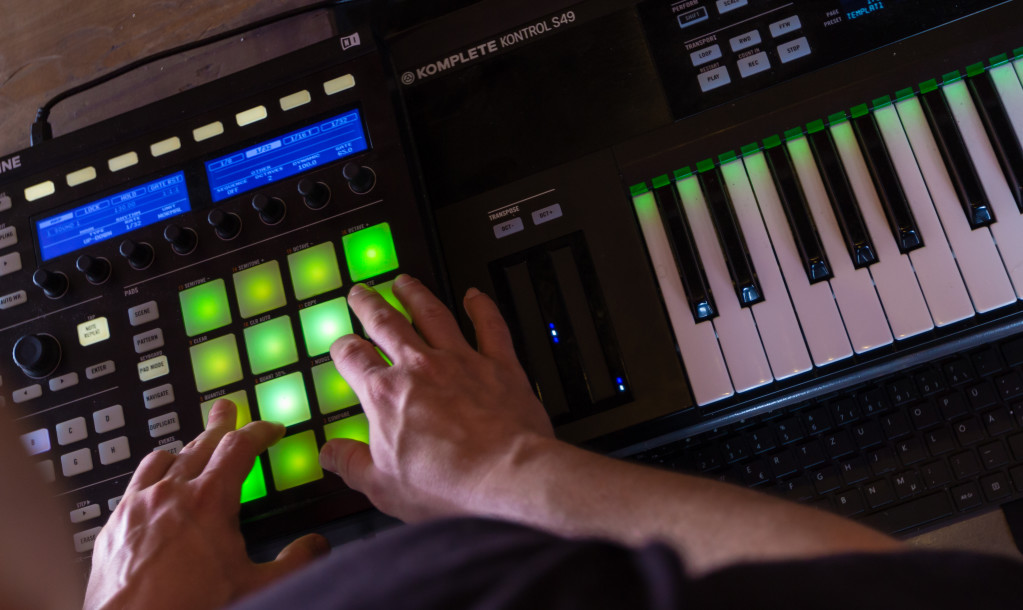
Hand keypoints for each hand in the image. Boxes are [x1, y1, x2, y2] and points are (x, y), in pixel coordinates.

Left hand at [84, 400, 328, 609]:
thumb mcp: (257, 589)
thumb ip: (294, 562)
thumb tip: (316, 546)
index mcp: (210, 501)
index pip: (240, 445)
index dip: (260, 431)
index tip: (271, 429)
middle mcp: (170, 494)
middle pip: (199, 442)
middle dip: (220, 424)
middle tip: (227, 409)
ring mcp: (136, 507)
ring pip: (162, 459)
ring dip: (184, 449)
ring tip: (191, 448)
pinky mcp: (113, 526)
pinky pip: (133, 484)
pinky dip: (151, 475)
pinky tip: (153, 488)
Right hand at [319, 275, 553, 521]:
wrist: (506, 475)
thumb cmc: (449, 483)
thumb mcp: (383, 486)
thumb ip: (352, 464)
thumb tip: (330, 454)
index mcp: (385, 395)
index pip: (353, 358)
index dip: (342, 349)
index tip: (341, 346)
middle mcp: (419, 368)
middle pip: (386, 324)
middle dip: (369, 305)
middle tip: (361, 292)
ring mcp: (460, 361)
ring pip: (432, 314)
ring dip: (415, 294)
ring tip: (404, 282)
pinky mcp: (498, 364)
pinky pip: (490, 326)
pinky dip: (482, 308)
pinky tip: (475, 296)